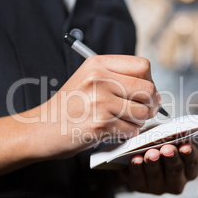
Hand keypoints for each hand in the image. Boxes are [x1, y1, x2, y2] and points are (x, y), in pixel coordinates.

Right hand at [36, 55, 159, 156]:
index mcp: (97, 64)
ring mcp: (99, 102)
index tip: (143, 93)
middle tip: (142, 111)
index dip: (149, 81)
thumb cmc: (68, 106)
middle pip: (148, 89)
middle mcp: (99, 80)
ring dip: (139, 121)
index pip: (143, 67)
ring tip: (124, 121)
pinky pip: (131, 129)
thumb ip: (119, 79)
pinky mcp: (100, 125)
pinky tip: (114, 130)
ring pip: (143, 112)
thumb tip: (155, 93)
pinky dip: (127, 133)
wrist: (42, 128)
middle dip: (150, 104)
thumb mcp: (89, 79)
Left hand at [118, 123, 197, 194]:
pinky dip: (136, 169)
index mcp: (189, 170)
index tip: (187, 145)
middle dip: (172, 160)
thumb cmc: (164, 141)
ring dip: (153, 165)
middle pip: (175, 172)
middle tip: (167, 148)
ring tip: (150, 153)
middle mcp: (175, 182)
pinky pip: (137, 179)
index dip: (190, 156)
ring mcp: (157, 186)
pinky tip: (135, 159)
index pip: (193, 165)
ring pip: (156, 177)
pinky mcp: (139, 185)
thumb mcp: (182, 135)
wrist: (138, 151)